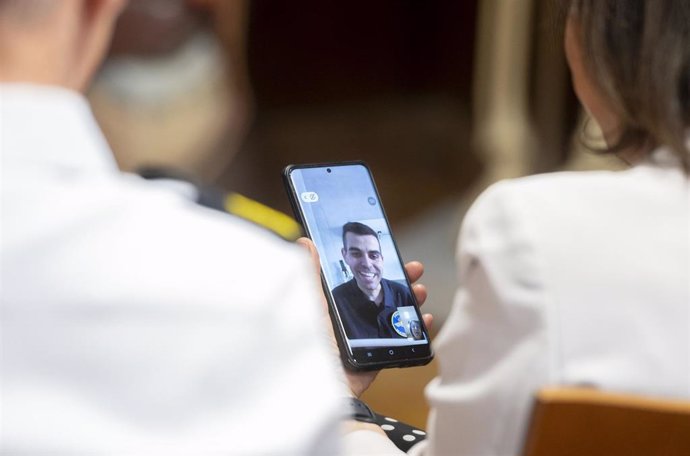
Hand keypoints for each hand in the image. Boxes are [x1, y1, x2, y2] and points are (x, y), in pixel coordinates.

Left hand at [296, 237, 432, 397]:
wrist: (326, 392)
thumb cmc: (313, 350)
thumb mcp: (311, 306)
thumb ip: (310, 276)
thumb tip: (304, 243)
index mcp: (333, 308)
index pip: (357, 280)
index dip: (374, 267)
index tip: (390, 253)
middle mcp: (350, 322)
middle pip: (380, 295)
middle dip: (399, 280)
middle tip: (415, 268)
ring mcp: (366, 339)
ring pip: (394, 314)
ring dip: (411, 301)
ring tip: (421, 291)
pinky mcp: (378, 356)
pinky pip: (401, 340)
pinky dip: (416, 329)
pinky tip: (424, 320)